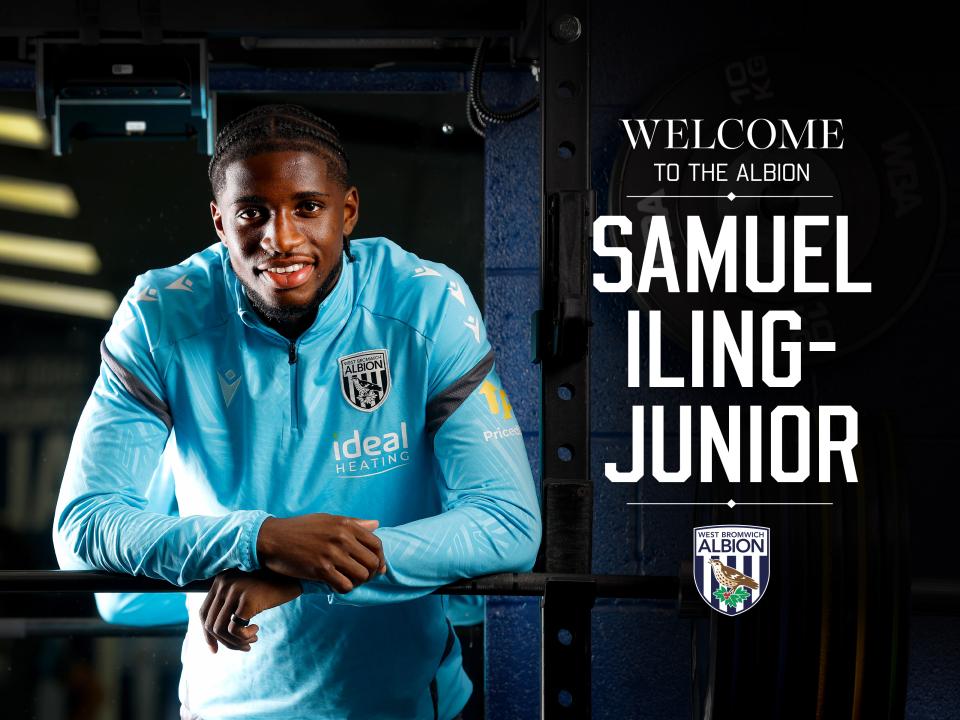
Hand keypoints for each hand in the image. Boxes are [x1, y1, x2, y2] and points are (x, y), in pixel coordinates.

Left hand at [199, 569, 301, 652]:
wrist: (292, 578)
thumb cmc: (269, 588)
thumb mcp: (244, 594)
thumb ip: (228, 606)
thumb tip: (212, 636)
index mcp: (220, 581)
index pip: (203, 613)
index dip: (207, 635)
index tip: (215, 650)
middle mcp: (223, 583)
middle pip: (211, 625)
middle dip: (225, 642)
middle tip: (244, 647)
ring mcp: (234, 590)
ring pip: (221, 630)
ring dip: (236, 642)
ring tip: (251, 642)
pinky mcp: (247, 600)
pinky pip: (234, 630)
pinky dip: (244, 637)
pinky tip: (256, 631)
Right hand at [256, 513, 386, 592]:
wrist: (272, 537)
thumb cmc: (300, 528)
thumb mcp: (328, 519)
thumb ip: (353, 523)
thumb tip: (376, 524)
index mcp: (345, 524)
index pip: (376, 544)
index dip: (380, 558)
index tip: (378, 567)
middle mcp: (342, 538)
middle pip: (372, 562)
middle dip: (372, 573)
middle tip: (363, 578)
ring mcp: (332, 554)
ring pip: (361, 575)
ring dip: (358, 582)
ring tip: (350, 581)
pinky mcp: (320, 569)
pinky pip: (345, 585)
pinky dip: (345, 588)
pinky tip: (337, 585)